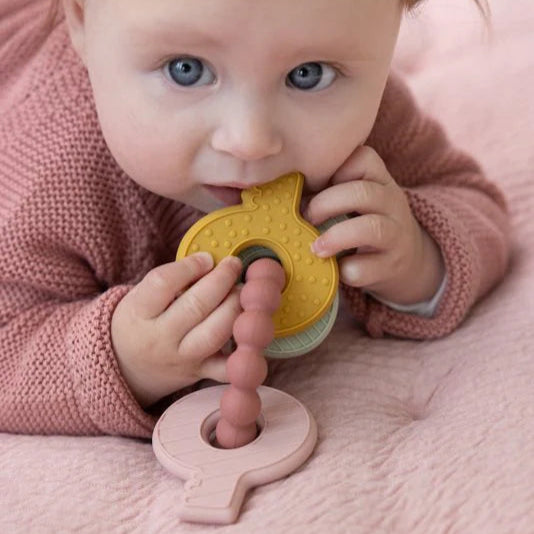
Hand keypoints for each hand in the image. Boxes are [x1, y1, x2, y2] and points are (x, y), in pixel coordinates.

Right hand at [111, 253, 242, 407]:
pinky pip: (227, 368)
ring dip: (235, 308)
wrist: (127, 369)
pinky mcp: (200, 373)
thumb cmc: (140, 322)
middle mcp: (159, 338)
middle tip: (234, 265)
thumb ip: (172, 281)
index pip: (163, 283)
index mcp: (139, 313)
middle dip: (222, 281)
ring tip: (241, 292)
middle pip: (196, 306)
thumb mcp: (141, 297)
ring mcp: (181, 358)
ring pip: (215, 333)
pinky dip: (244, 353)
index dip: (190, 266)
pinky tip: (251, 330)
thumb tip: (213, 261)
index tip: (207, 258)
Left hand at [304, 146, 443, 304]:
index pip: (364, 158)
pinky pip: (364, 268)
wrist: (407, 263)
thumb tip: (283, 193)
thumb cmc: (365, 225)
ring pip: (371, 228)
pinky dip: (344, 270)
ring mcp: (396, 236)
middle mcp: (393, 204)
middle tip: (306, 218)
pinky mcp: (391, 267)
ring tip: (315, 248)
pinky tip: (334, 270)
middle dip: (326, 204)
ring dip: (336, 237)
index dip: (334, 168)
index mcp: (380, 181)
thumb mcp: (356, 201)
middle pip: (362, 193)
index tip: (315, 185)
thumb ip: (329, 191)